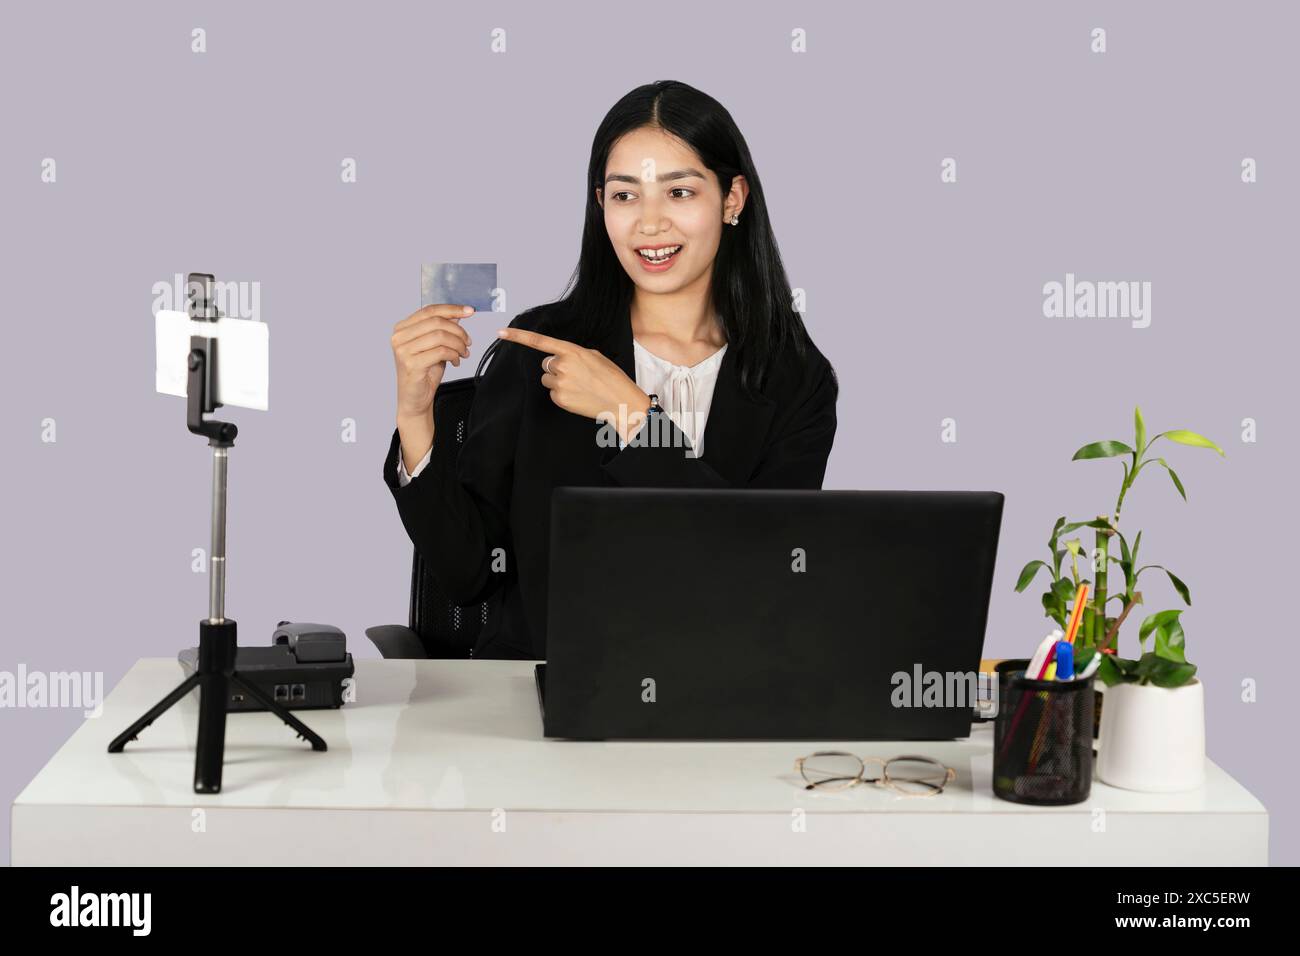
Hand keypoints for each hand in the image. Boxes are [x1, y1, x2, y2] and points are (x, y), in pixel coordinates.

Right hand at [391, 304, 475, 419]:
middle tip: (468, 342)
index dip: (452, 309)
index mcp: (402, 328)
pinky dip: (453, 355)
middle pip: (436, 322)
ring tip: (463, 353)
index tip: (469, 311)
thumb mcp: (435, 346)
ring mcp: (403, 350)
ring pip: (440, 336)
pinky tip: (456, 361)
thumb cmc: (424, 373)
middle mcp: (399, 337)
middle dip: (458, 331)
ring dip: (458, 344)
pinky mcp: (411, 364)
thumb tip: (457, 314)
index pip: (429, 310)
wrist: (414, 399)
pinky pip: (441, 351)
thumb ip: (442, 329)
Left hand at [496, 327, 648, 440]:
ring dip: (558, 381)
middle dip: (556, 368)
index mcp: (571, 351)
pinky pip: (553, 393)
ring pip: (547, 379)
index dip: (518, 336)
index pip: (539, 341)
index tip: (501, 332)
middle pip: (545, 364)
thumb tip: (559, 358)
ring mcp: (559, 383)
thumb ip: (573, 353)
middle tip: (576, 375)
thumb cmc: (611, 377)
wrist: (620, 401)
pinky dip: (563, 394)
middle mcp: (562, 365)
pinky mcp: (559, 398)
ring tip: (579, 386)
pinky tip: (578, 395)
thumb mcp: (594, 356)